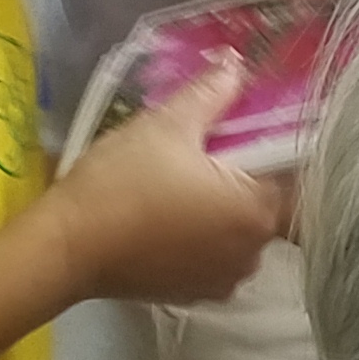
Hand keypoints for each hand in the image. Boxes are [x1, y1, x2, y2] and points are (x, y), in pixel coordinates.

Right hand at [41, 61, 288, 303]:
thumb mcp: (167, 125)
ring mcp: (223, 281)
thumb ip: (211, 93)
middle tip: (200, 154)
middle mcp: (253, 254)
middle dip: (241, 179)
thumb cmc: (122, 183)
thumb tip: (236, 63)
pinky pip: (210, 257)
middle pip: (266, 206)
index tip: (238, 134)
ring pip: (236, 233)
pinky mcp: (193, 296)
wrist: (66, 248)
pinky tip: (163, 217)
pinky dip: (197, 238)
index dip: (269, 149)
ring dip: (218, 210)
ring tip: (177, 185)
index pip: (292, 174)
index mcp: (260, 212)